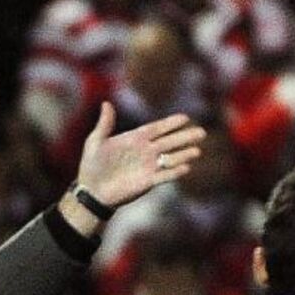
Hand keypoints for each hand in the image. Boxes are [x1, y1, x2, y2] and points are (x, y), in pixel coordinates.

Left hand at [75, 102, 205, 208]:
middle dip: (185, 137)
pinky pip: (163, 176)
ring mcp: (147, 167)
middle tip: (202, 132)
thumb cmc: (92, 166)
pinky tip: (186, 168)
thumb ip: (105, 124)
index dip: (170, 124)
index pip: (157, 128)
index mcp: (135, 139)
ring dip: (183, 155)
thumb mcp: (96, 142)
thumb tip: (106, 103)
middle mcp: (145, 151)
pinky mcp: (147, 182)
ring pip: (169, 158)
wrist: (92, 191)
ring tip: (198, 151)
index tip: (185, 118)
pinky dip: (174, 172)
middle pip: (169, 142)